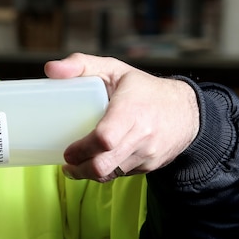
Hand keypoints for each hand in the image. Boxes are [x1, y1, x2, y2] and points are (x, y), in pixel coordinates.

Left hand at [44, 53, 199, 181]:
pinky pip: (122, 175)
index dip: (82, 148)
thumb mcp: (114, 69)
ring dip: (90, 174)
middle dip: (80, 168)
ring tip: (76, 165)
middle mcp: (142, 135)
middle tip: (67, 162)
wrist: (188, 111)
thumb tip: (50, 70)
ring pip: (111, 174)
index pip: (105, 138)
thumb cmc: (144, 89)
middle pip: (104, 164)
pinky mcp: (150, 166)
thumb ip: (81, 64)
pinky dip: (107, 172)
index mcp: (131, 110)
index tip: (67, 150)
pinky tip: (97, 163)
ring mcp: (147, 154)